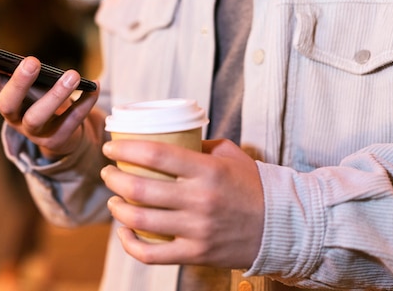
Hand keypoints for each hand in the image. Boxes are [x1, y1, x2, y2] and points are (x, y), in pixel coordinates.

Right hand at [0, 53, 98, 158]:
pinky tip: (93, 89)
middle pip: (8, 104)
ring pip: (39, 117)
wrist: (65, 136)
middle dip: (19, 82)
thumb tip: (22, 58)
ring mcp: (35, 132)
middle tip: (32, 60)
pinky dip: (84, 105)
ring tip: (73, 74)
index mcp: (5, 99)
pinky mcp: (57, 141)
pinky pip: (71, 123)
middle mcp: (15, 117)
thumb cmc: (44, 101)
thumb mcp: (32, 86)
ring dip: (56, 94)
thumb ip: (22, 73)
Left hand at [100, 138, 263, 268]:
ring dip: (117, 207)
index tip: (111, 149)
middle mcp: (199, 199)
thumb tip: (170, 138)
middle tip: (108, 173)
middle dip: (114, 178)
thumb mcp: (231, 155)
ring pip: (140, 220)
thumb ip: (200, 144)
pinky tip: (124, 231)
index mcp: (207, 170)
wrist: (283, 227)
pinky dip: (130, 243)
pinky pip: (151, 254)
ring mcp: (197, 229)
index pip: (155, 154)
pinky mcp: (196, 254)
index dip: (125, 149)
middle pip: (140, 187)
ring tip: (114, 199)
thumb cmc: (253, 186)